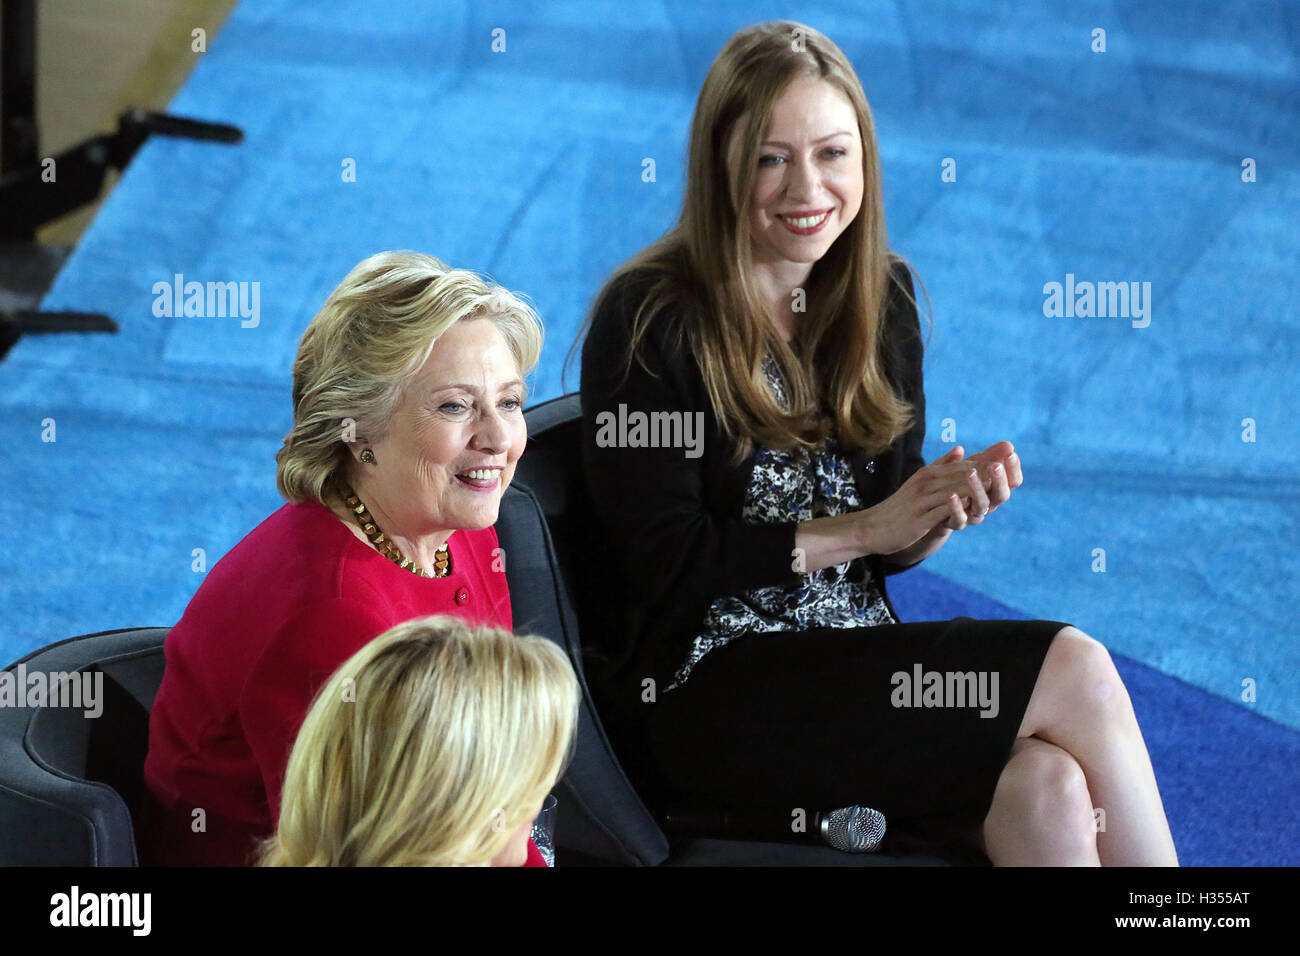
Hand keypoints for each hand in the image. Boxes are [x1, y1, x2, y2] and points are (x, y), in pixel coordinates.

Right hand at [861, 446, 1002, 553]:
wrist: (873, 527)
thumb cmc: (900, 507)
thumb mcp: (919, 482)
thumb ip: (941, 465)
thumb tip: (961, 449)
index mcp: (929, 473)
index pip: (964, 465)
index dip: (987, 461)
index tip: (1009, 457)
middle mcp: (926, 482)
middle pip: (963, 474)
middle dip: (987, 471)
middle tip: (1009, 469)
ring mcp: (922, 500)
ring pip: (955, 491)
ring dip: (977, 488)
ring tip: (998, 487)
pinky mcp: (919, 518)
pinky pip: (942, 511)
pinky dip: (959, 507)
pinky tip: (974, 508)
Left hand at [949, 442, 1020, 524]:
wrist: (935, 511)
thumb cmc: (958, 485)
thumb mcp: (972, 468)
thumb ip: (988, 457)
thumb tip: (1008, 444)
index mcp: (995, 490)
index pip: (1013, 482)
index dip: (1014, 469)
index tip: (1011, 453)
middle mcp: (988, 504)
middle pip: (1002, 495)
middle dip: (1000, 480)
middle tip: (996, 466)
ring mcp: (973, 515)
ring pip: (981, 506)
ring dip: (977, 489)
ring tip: (970, 472)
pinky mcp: (955, 522)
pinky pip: (959, 518)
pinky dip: (956, 507)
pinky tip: (951, 495)